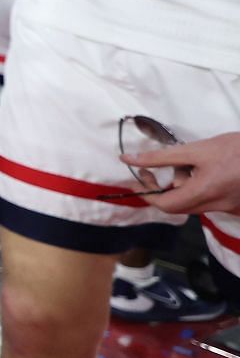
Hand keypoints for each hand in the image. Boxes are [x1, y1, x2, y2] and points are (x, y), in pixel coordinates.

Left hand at [124, 132, 239, 214]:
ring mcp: (228, 208)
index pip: (165, 205)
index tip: (137, 177)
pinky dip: (200, 188)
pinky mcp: (236, 206)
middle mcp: (216, 206)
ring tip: (193, 163)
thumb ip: (160, 157)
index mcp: (204, 193)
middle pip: (178, 206)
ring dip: (184, 185)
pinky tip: (208, 170)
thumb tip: (129, 160)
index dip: (147, 193)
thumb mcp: (196, 149)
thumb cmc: (236, 149)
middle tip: (162, 168)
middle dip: (165, 187)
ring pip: (194, 203)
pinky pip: (209, 201)